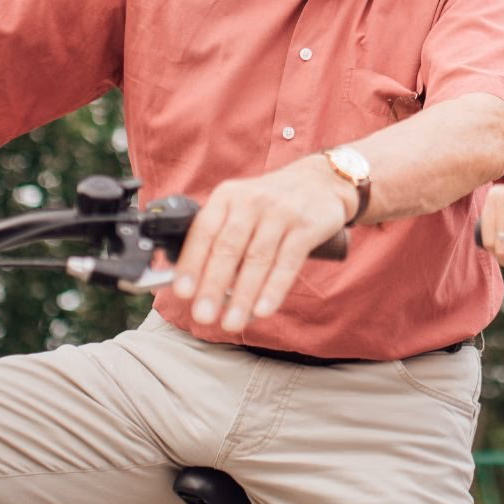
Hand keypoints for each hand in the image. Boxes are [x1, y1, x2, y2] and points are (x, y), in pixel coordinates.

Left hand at [170, 156, 353, 331]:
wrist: (321, 181)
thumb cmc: (270, 205)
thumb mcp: (240, 207)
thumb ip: (218, 238)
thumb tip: (192, 285)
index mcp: (227, 196)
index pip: (204, 231)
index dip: (192, 262)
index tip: (182, 292)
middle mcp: (251, 201)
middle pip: (229, 247)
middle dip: (213, 286)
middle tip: (203, 316)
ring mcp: (281, 213)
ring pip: (257, 259)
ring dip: (243, 295)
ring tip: (231, 323)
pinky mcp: (307, 227)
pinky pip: (287, 262)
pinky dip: (274, 289)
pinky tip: (263, 310)